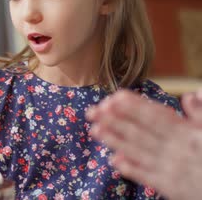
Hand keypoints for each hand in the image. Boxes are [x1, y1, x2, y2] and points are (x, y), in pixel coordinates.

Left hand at [87, 90, 201, 199]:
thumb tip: (190, 96)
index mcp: (189, 135)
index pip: (157, 117)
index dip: (134, 107)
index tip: (114, 97)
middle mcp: (177, 151)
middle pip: (141, 133)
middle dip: (115, 120)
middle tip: (93, 110)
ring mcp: (172, 170)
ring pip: (139, 153)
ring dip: (116, 141)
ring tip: (95, 130)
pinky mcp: (172, 187)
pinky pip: (148, 177)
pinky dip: (131, 169)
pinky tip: (114, 161)